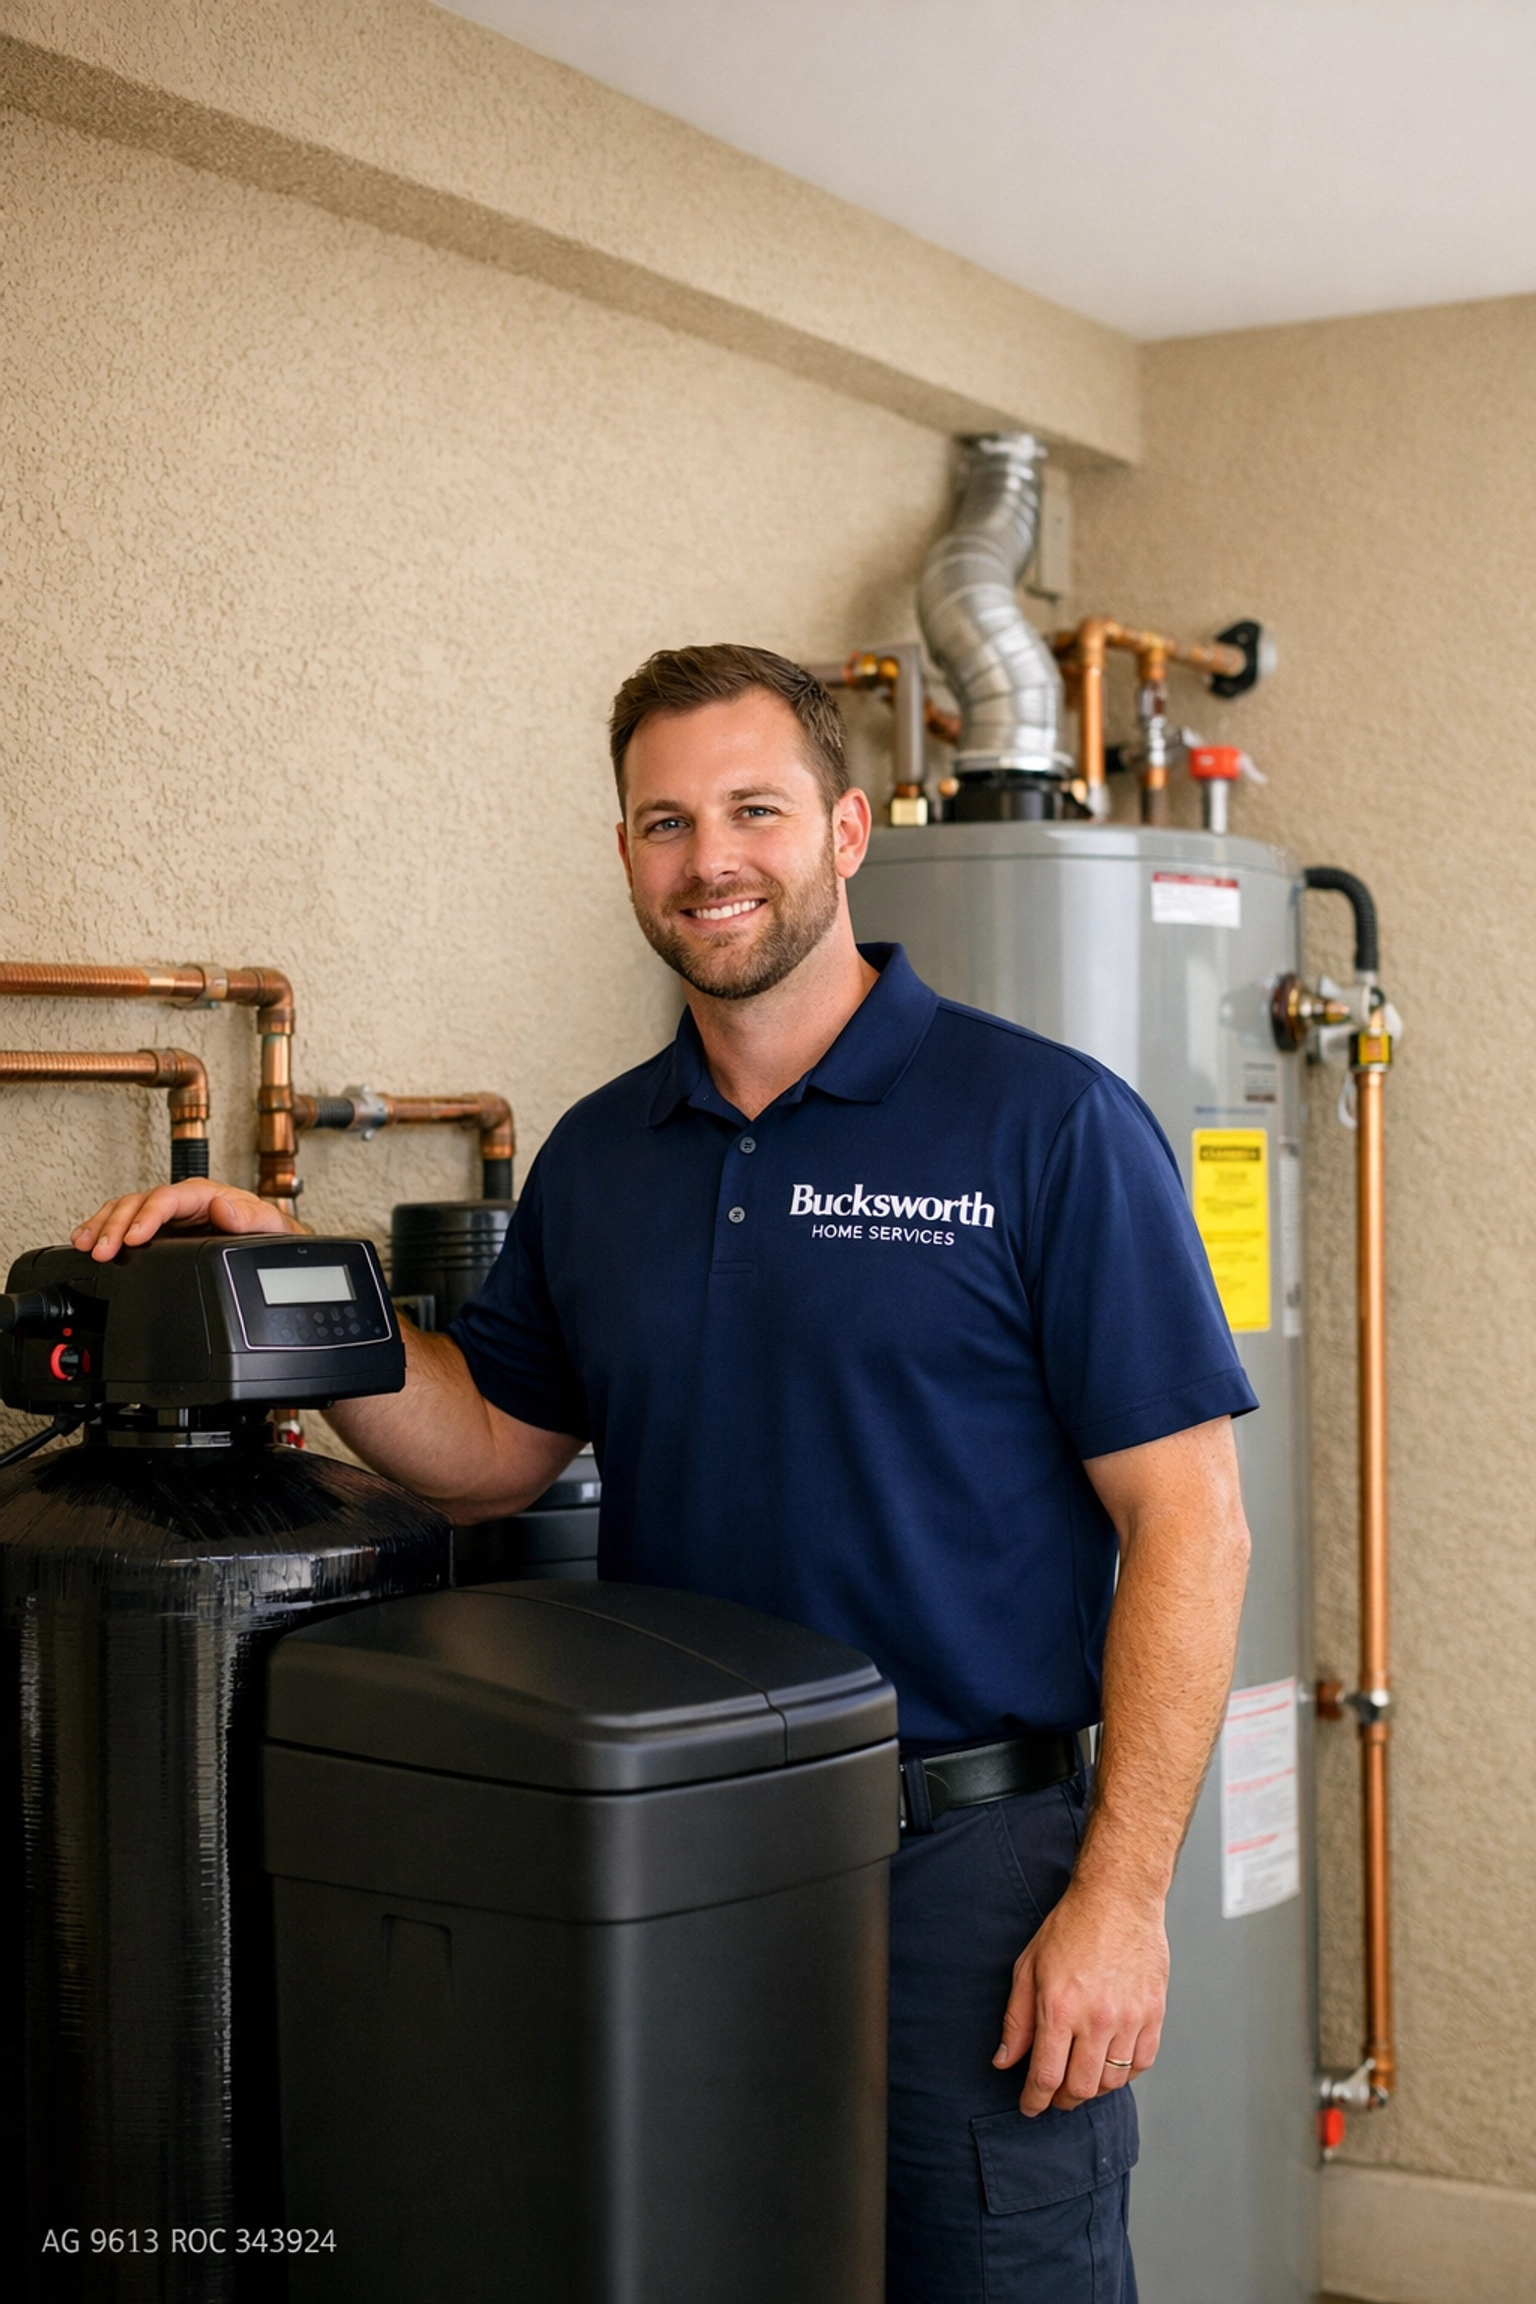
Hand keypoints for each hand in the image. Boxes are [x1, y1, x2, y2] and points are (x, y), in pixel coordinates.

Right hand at [71, 1181, 299, 1260]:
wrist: (270, 1242)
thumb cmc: (267, 1230)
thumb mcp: (269, 1224)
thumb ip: (250, 1217)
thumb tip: (222, 1208)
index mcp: (205, 1195)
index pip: (168, 1199)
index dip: (148, 1217)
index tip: (134, 1238)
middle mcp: (182, 1201)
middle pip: (138, 1203)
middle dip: (116, 1226)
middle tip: (101, 1251)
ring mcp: (168, 1214)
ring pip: (125, 1210)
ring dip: (102, 1226)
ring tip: (85, 1245)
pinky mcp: (158, 1227)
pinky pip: (124, 1222)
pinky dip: (102, 1228)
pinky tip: (86, 1240)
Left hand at [992, 1880, 1167, 2115]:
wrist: (1118, 1899)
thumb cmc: (1071, 1927)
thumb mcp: (1029, 1968)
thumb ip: (1017, 2020)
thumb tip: (1005, 2061)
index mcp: (1060, 2007)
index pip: (1046, 2076)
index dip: (1035, 2100)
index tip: (1030, 2107)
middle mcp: (1096, 2018)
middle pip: (1081, 2088)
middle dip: (1063, 2099)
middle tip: (1055, 2094)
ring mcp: (1129, 2018)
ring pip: (1112, 2081)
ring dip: (1093, 2088)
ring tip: (1082, 2075)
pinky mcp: (1154, 2014)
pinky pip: (1142, 2063)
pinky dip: (1125, 2072)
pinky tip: (1110, 2061)